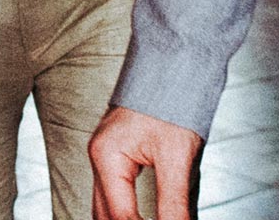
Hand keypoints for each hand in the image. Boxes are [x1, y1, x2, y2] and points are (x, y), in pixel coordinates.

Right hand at [90, 105, 201, 219]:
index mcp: (108, 156)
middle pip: (105, 214)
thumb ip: (174, 202)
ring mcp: (106, 156)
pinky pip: (114, 196)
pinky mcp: (116, 156)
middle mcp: (101, 157)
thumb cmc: (173, 98)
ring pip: (106, 208)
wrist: (174, 73)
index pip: (121, 215)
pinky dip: (125, 214)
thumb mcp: (177, 157)